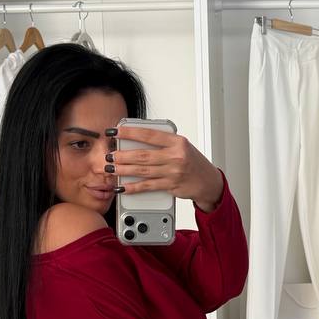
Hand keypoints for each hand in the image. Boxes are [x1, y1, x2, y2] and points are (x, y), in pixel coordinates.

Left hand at [109, 124, 223, 209]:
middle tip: (110, 155)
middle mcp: (175, 156)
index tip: (115, 131)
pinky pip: (148, 186)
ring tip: (111, 169)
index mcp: (177, 142)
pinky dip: (133, 187)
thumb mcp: (181, 146)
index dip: (130, 132)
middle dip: (123, 155)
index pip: (149, 135)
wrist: (208, 182)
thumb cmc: (193, 162)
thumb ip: (162, 142)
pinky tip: (123, 187)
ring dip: (124, 170)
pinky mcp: (171, 186)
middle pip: (143, 155)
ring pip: (143, 171)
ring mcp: (173, 172)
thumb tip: (137, 139)